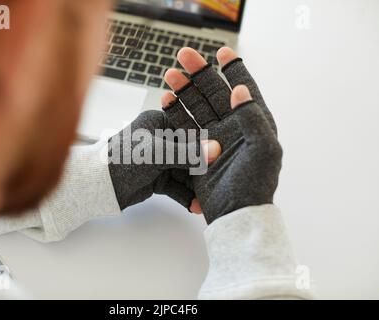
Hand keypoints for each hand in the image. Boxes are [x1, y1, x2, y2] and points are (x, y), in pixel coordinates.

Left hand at [108, 110, 220, 210]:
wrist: (98, 185)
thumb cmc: (122, 159)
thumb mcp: (157, 153)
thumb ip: (187, 153)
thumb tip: (215, 149)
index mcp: (160, 122)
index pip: (191, 129)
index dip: (208, 141)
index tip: (225, 150)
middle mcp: (162, 139)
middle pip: (191, 153)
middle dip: (204, 168)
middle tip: (221, 178)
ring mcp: (161, 160)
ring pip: (186, 172)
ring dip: (196, 186)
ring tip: (211, 198)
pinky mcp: (158, 179)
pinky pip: (177, 187)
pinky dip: (186, 196)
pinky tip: (197, 206)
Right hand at [163, 47, 281, 223]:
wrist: (235, 214)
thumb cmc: (255, 184)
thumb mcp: (263, 149)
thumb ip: (253, 117)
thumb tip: (241, 90)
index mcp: (254, 124)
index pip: (245, 90)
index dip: (235, 69)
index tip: (223, 51)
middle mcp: (234, 128)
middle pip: (216, 93)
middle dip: (201, 73)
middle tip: (184, 54)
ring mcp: (214, 138)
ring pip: (198, 106)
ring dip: (185, 89)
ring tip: (170, 73)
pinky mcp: (197, 150)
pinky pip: (185, 126)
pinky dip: (175, 112)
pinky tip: (166, 99)